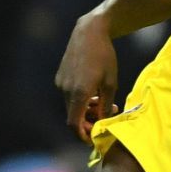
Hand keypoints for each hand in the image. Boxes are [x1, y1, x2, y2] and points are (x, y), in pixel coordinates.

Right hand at [54, 12, 118, 137]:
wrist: (89, 32)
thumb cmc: (105, 56)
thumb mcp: (111, 83)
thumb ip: (106, 106)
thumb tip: (103, 123)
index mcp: (79, 93)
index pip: (74, 124)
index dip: (82, 135)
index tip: (93, 138)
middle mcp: (65, 90)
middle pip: (73, 116)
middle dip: (88, 121)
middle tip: (106, 117)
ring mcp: (60, 83)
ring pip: (71, 106)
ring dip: (85, 110)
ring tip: (103, 103)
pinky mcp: (60, 77)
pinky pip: (68, 96)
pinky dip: (80, 100)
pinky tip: (93, 92)